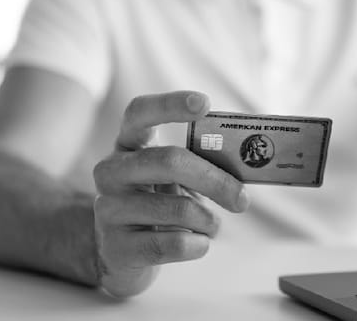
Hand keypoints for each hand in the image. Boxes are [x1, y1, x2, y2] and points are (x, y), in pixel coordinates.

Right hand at [92, 91, 248, 297]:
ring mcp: (108, 208)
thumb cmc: (159, 205)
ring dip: (207, 220)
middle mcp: (111, 171)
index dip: (170, 104)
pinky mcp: (117, 247)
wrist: (123, 254)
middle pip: (169, 161)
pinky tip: (197, 244)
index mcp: (128, 144)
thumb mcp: (174, 179)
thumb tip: (248, 164)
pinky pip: (173, 244)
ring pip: (177, 209)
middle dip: (214, 179)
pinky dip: (198, 245)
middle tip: (241, 198)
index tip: (205, 103)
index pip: (140, 112)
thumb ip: (200, 164)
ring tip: (211, 226)